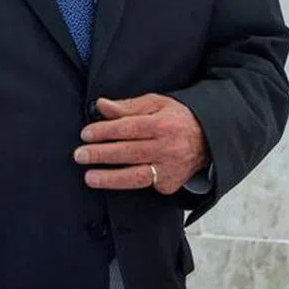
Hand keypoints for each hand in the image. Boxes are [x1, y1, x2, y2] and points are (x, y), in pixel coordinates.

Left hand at [72, 94, 208, 193]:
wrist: (209, 139)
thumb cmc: (177, 118)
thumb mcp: (155, 103)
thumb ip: (127, 106)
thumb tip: (101, 105)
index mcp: (162, 124)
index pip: (128, 128)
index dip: (105, 132)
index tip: (85, 134)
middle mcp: (168, 148)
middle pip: (129, 152)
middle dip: (101, 154)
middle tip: (79, 155)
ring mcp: (170, 169)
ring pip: (136, 176)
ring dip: (110, 178)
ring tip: (89, 177)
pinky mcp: (170, 184)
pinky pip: (146, 185)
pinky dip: (128, 183)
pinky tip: (111, 181)